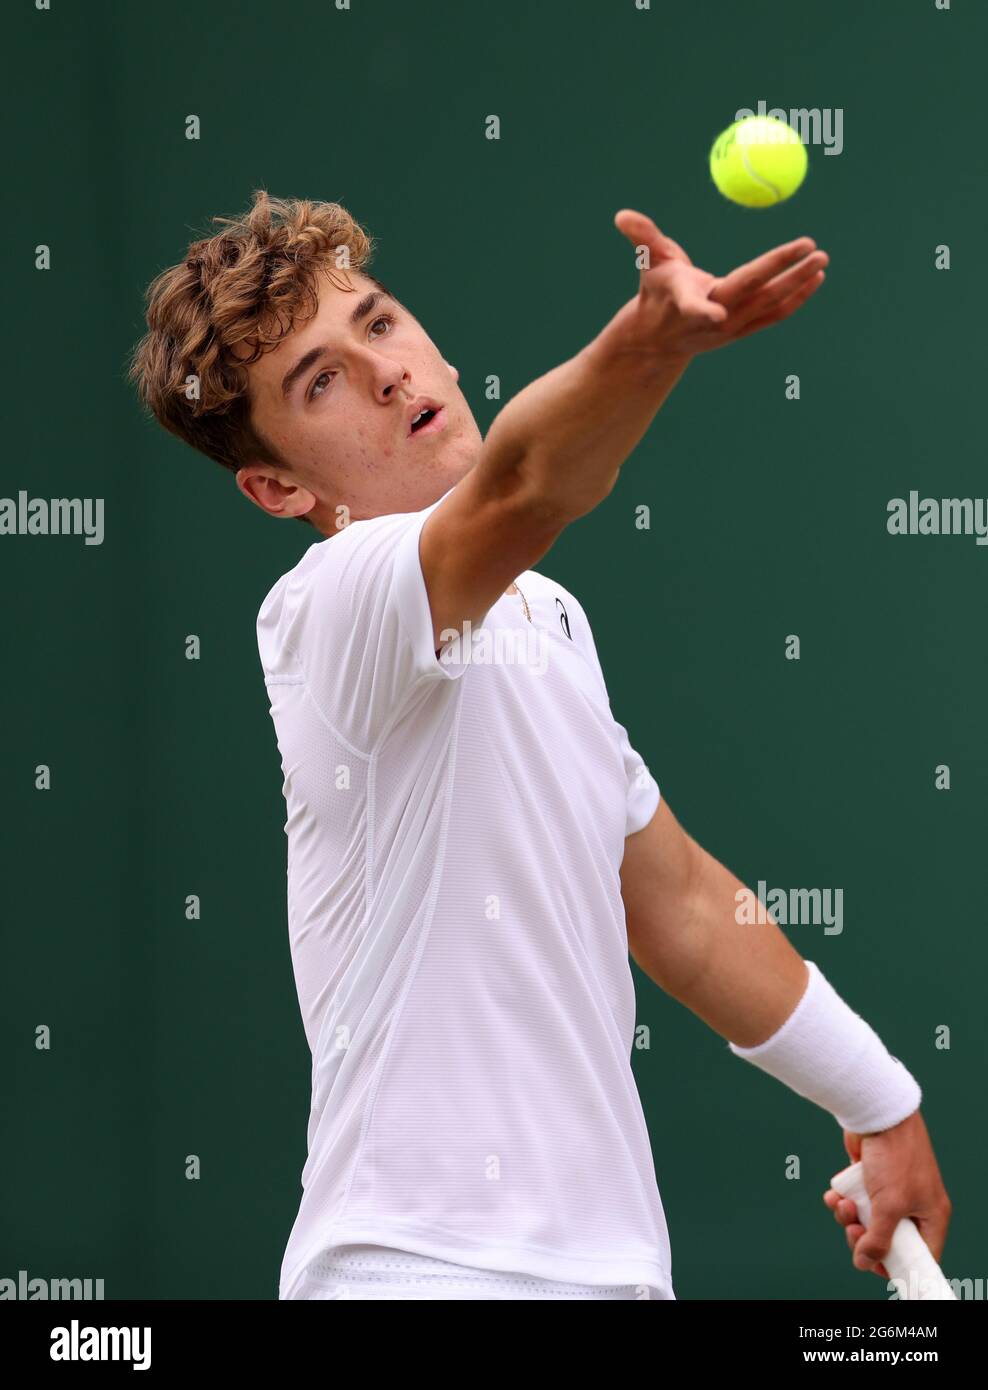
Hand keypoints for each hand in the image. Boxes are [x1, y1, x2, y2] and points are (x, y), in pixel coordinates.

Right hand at [609, 208, 827, 362]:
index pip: (700, 304)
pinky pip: (775, 314)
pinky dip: (797, 298)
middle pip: (754, 295)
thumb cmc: (656, 292)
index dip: (706, 310)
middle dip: (785, 273)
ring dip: (798, 283)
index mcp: (687, 301)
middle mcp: (713, 319)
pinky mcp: (744, 331)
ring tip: (822, 261)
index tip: (719, 315)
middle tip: (813, 249)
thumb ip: (642, 237)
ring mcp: (732, 328)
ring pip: (770, 306)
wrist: (661, 339)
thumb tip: (621, 215)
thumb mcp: (649, 263)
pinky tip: (816, 278)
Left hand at [822, 1111, 951, 1280]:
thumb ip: (878, 1238)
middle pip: (887, 1240)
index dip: (898, 1265)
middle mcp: (913, 1205)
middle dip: (865, 1238)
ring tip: (841, 1205)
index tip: (876, 1268)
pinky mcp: (870, 1179)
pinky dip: (842, 1201)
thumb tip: (864, 1263)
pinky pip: (854, 1201)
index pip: (920, 1255)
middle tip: (853, 1232)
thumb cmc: (894, 1156)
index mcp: (931, 1215)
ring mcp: (890, 1191)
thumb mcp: (889, 1205)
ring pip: (866, 1221)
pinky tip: (834, 1195)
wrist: (877, 1113)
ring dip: (849, 1218)